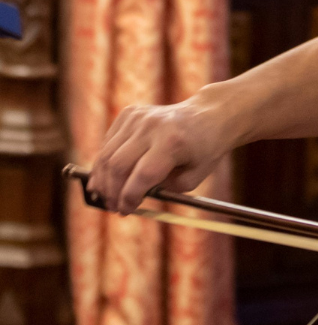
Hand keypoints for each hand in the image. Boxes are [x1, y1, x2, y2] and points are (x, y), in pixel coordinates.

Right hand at [85, 89, 235, 214]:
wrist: (208, 115)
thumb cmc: (204, 150)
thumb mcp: (193, 177)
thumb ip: (163, 190)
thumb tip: (128, 198)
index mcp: (174, 142)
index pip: (143, 175)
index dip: (130, 197)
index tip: (126, 211)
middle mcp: (152, 126)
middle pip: (118, 165)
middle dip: (112, 192)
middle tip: (114, 207)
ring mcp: (138, 117)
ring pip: (107, 154)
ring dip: (102, 180)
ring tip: (107, 196)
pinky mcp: (129, 113)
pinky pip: (108, 143)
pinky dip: (105, 163)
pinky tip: (108, 177)